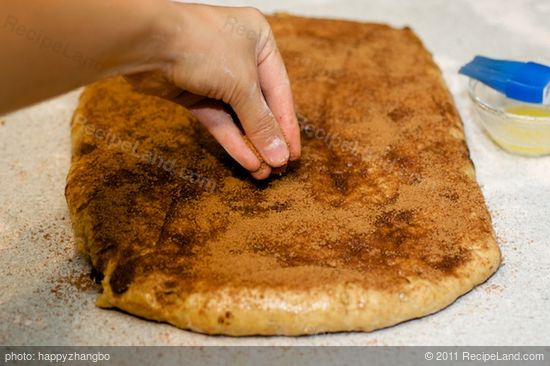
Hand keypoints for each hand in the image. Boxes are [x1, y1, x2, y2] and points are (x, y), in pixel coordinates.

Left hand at [127, 4, 300, 178]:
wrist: (147, 43)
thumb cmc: (202, 47)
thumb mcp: (242, 85)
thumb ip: (261, 122)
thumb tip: (279, 155)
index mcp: (259, 40)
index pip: (280, 89)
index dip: (287, 124)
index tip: (293, 153)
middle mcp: (239, 55)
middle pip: (259, 104)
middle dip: (267, 137)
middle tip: (279, 167)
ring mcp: (214, 74)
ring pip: (238, 115)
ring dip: (250, 143)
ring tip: (263, 172)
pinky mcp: (194, 91)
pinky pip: (218, 119)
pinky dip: (230, 139)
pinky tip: (246, 161)